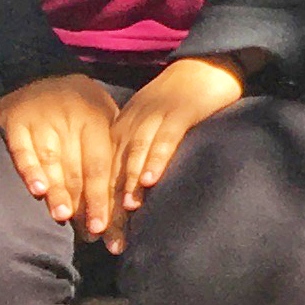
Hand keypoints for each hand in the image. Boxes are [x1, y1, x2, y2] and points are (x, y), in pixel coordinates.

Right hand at [0, 73, 120, 233]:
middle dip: (85, 202)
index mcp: (96, 121)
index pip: (102, 164)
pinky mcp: (16, 122)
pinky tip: (36, 189)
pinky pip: (23, 149)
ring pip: (53, 161)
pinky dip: (30, 169)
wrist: (35, 74)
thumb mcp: (102, 116)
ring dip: (58, 190)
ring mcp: (43, 121)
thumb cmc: (77, 105)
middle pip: (79, 168)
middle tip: (90, 232)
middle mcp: (71, 121)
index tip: (106, 225)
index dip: (104, 195)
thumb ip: (110, 148)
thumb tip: (127, 192)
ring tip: (63, 216)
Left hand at [103, 54, 252, 245]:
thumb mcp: (151, 128)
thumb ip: (139, 153)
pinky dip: (155, 159)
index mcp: (121, 131)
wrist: (207, 64)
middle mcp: (131, 125)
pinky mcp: (179, 111)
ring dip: (127, 185)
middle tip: (108, 240)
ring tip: (124, 213)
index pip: (103, 174)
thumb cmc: (182, 103)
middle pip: (114, 170)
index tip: (97, 240)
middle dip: (110, 207)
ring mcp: (154, 117)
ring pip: (134, 155)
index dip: (100, 207)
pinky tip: (150, 180)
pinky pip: (164, 138)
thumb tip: (130, 198)